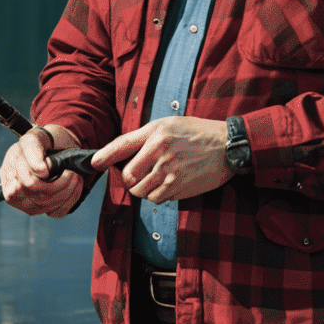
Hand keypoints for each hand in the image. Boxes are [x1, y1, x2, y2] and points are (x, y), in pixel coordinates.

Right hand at [0, 123, 84, 217]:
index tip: (59, 167)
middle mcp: (14, 190)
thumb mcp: (36, 136)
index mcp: (9, 171)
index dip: (43, 179)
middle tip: (72, 174)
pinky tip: (74, 188)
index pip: (25, 184)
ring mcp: (27, 203)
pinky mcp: (42, 209)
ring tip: (75, 178)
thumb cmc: (45, 141)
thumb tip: (40, 171)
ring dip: (67, 192)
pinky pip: (56, 212)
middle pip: (36, 199)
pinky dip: (70, 200)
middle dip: (59, 186)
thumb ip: (33, 148)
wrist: (57, 145)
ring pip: (47, 207)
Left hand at [90, 116, 230, 203]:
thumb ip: (145, 137)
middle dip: (132, 179)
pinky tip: (171, 184)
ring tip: (159, 178)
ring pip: (141, 191)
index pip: (122, 146)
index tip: (95, 163)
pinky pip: (158, 198)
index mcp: (156, 133)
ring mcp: (170, 172)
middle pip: (129, 176)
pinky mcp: (179, 187)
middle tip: (142, 174)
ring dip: (145, 189)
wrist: (228, 146)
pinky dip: (160, 195)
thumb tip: (122, 155)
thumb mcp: (170, 124)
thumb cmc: (198, 133)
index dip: (105, 156)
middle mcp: (160, 152)